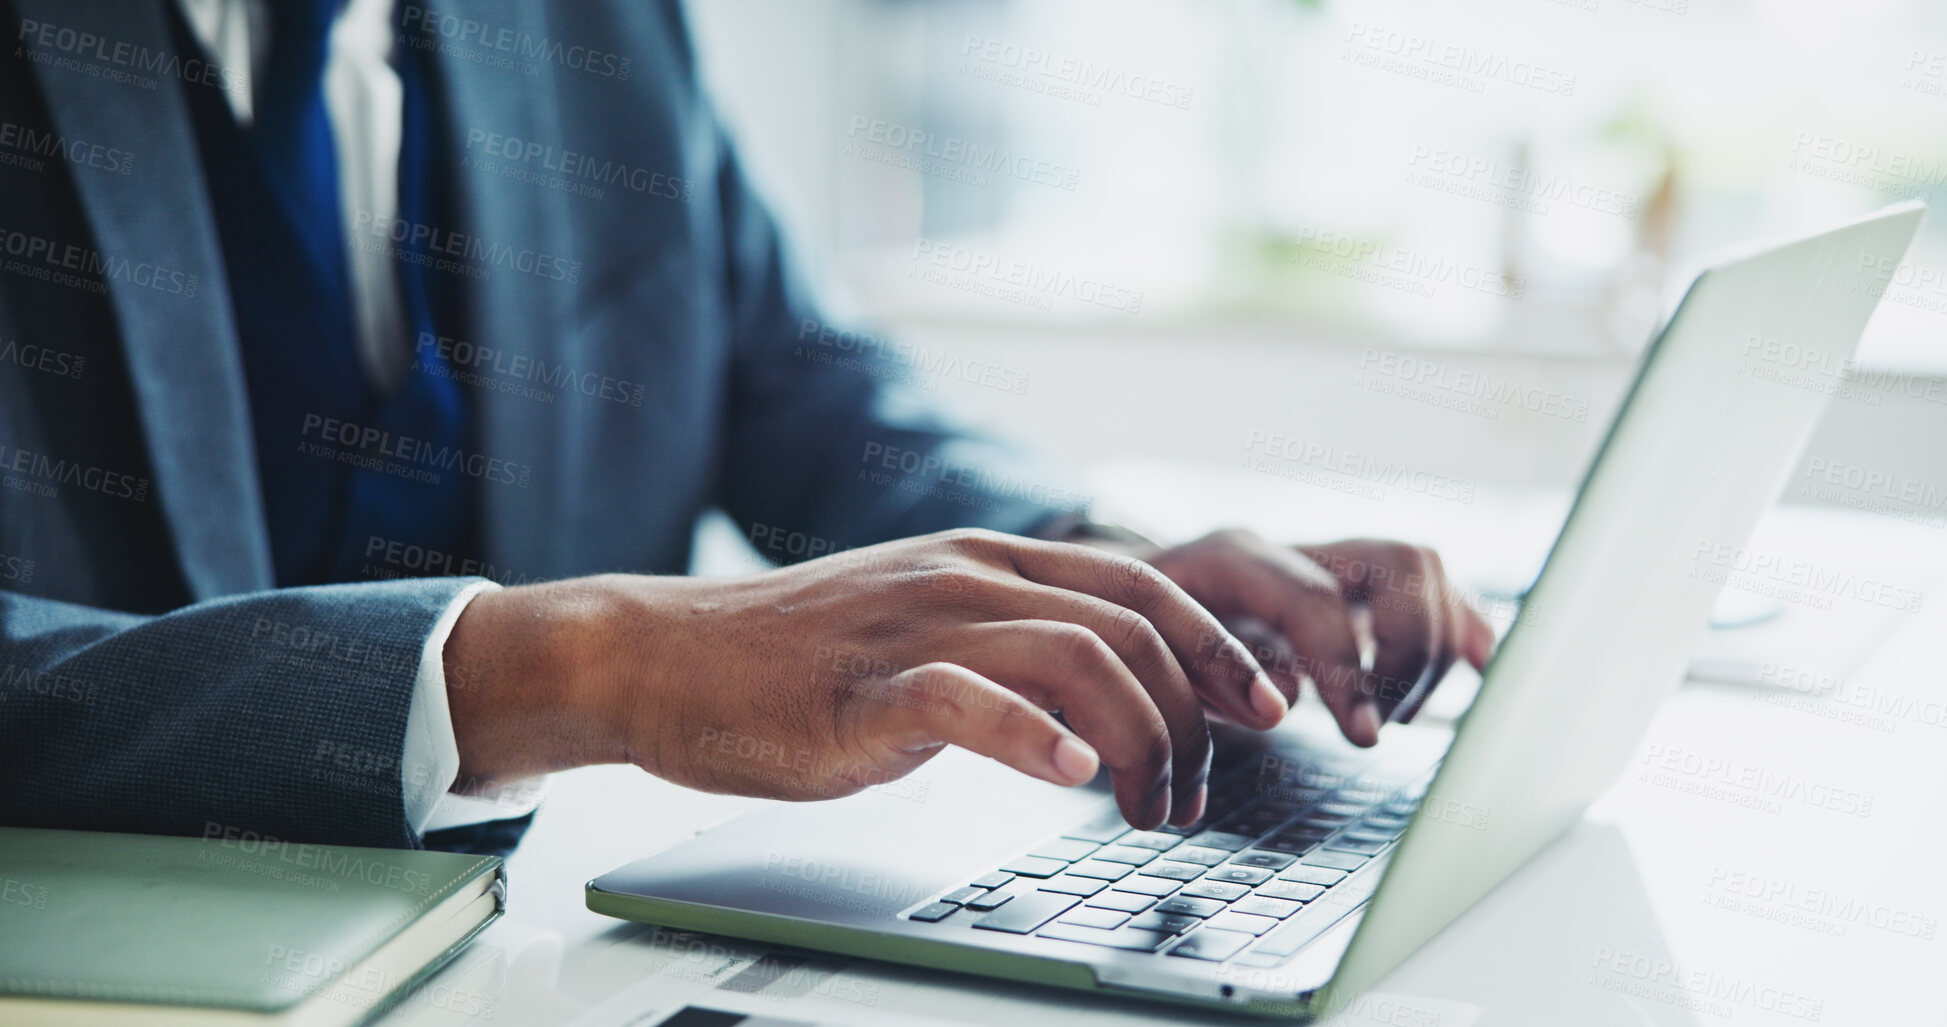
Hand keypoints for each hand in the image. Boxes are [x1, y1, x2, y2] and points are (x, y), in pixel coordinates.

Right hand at [440, 529, 1285, 829]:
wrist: (664, 655)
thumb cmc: (796, 660)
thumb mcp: (925, 629)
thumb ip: (1010, 646)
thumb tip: (1100, 706)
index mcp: (989, 562)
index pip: (1144, 585)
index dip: (1221, 648)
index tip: (1264, 710)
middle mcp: (965, 576)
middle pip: (1133, 622)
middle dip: (1198, 710)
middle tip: (1204, 791)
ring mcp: (915, 624)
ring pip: (1075, 656)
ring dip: (1140, 740)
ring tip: (1149, 810)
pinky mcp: (864, 689)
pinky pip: (968, 699)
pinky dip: (1036, 738)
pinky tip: (1072, 779)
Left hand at [1134, 529, 1494, 745]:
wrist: (1114, 601)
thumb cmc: (1130, 639)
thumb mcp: (1147, 659)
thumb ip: (1205, 676)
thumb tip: (1278, 704)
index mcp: (1230, 558)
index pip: (1315, 597)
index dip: (1348, 669)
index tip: (1364, 738)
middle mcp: (1288, 546)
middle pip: (1396, 560)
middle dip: (1408, 653)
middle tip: (1380, 724)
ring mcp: (1323, 557)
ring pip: (1421, 567)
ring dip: (1432, 646)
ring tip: (1396, 713)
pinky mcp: (1349, 584)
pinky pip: (1428, 587)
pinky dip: (1462, 624)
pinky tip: (1484, 668)